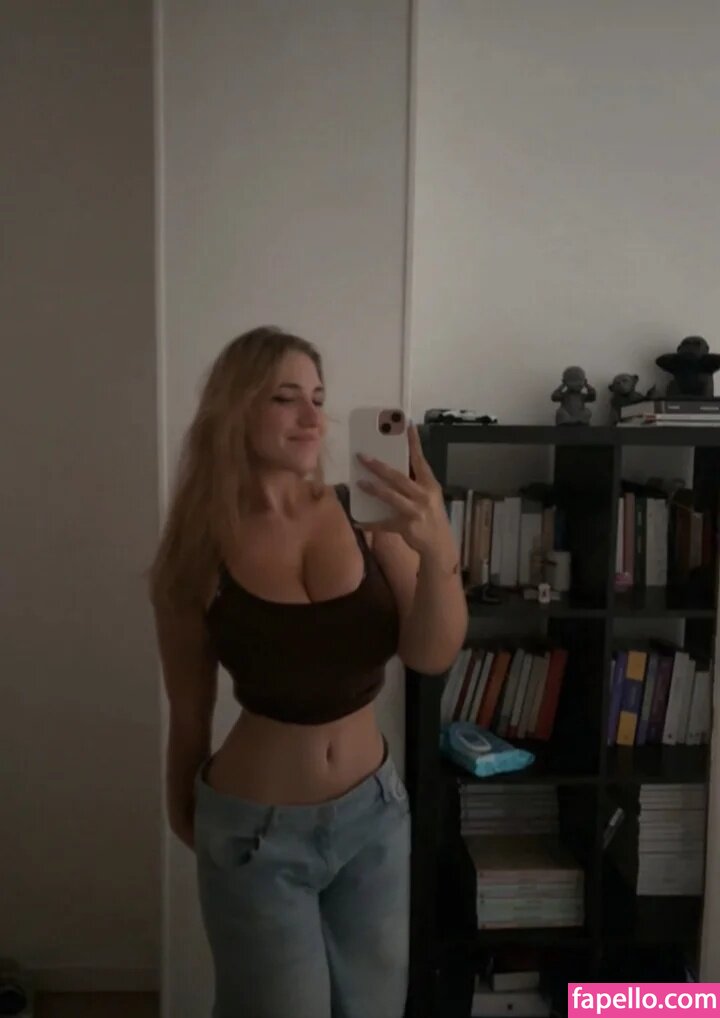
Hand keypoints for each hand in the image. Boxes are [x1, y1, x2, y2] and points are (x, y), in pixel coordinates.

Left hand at [356, 423, 456, 561]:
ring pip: (391, 497)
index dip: (413, 443)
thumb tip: (390, 469)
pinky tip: (358, 522)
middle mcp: (424, 495)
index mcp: (430, 484)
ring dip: (373, 489)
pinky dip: (370, 524)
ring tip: (358, 482)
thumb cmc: (432, 516)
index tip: (406, 425)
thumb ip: (414, 483)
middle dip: (379, 467)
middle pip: (398, 477)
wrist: (439, 545)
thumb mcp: (429, 496)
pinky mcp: (406, 527)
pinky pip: (384, 524)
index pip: (420, 460)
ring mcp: (415, 511)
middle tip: (362, 456)